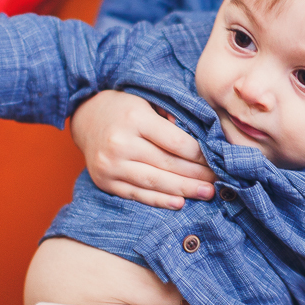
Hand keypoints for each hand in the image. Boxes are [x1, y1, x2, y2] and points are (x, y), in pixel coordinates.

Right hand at [71, 90, 215, 209]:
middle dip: (197, 175)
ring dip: (184, 190)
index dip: (200, 154)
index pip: (176, 142)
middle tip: (218, 180)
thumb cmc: (125, 108)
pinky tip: (180, 203)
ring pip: (155, 183)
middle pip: (168, 164)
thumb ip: (173, 117)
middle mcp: (120, 143)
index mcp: (135, 118)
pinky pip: (138, 195)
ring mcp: (111, 165)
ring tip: (207, 193)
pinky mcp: (106, 182)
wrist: (86, 118)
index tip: (217, 160)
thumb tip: (200, 139)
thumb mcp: (148, 101)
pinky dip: (160, 200)